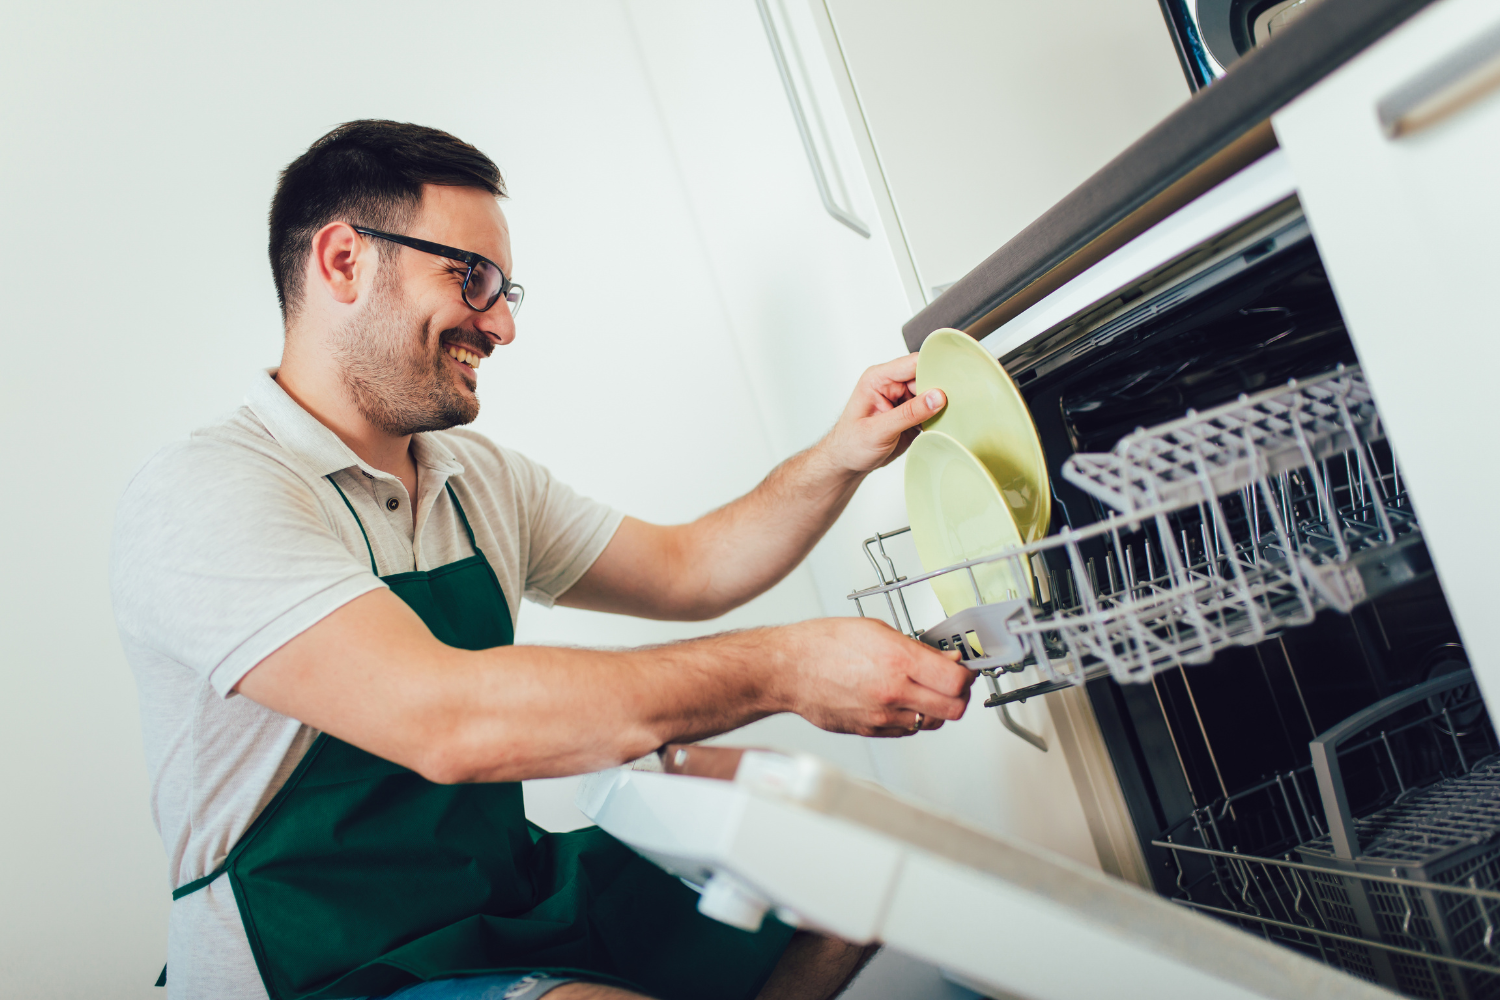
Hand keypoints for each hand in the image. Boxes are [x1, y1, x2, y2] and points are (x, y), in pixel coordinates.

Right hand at [775, 617, 974, 736]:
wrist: (788, 669)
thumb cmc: (823, 644)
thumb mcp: (876, 630)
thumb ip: (916, 647)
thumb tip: (945, 659)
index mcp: (897, 661)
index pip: (957, 681)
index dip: (966, 674)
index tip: (963, 668)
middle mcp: (893, 692)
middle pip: (954, 709)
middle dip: (959, 696)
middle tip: (952, 683)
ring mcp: (882, 716)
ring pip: (932, 722)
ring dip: (936, 708)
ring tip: (924, 689)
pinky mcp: (871, 730)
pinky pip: (906, 730)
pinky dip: (911, 717)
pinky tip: (900, 699)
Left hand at [820, 354, 946, 474]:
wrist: (847, 463)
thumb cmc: (851, 445)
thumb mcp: (879, 431)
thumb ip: (909, 413)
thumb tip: (937, 396)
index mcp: (879, 379)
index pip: (912, 363)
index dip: (934, 367)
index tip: (955, 376)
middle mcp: (892, 385)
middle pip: (927, 377)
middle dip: (943, 389)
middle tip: (960, 402)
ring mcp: (903, 399)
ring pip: (933, 394)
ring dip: (943, 405)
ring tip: (954, 415)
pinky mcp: (911, 414)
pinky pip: (932, 410)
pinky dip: (940, 417)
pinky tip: (946, 425)